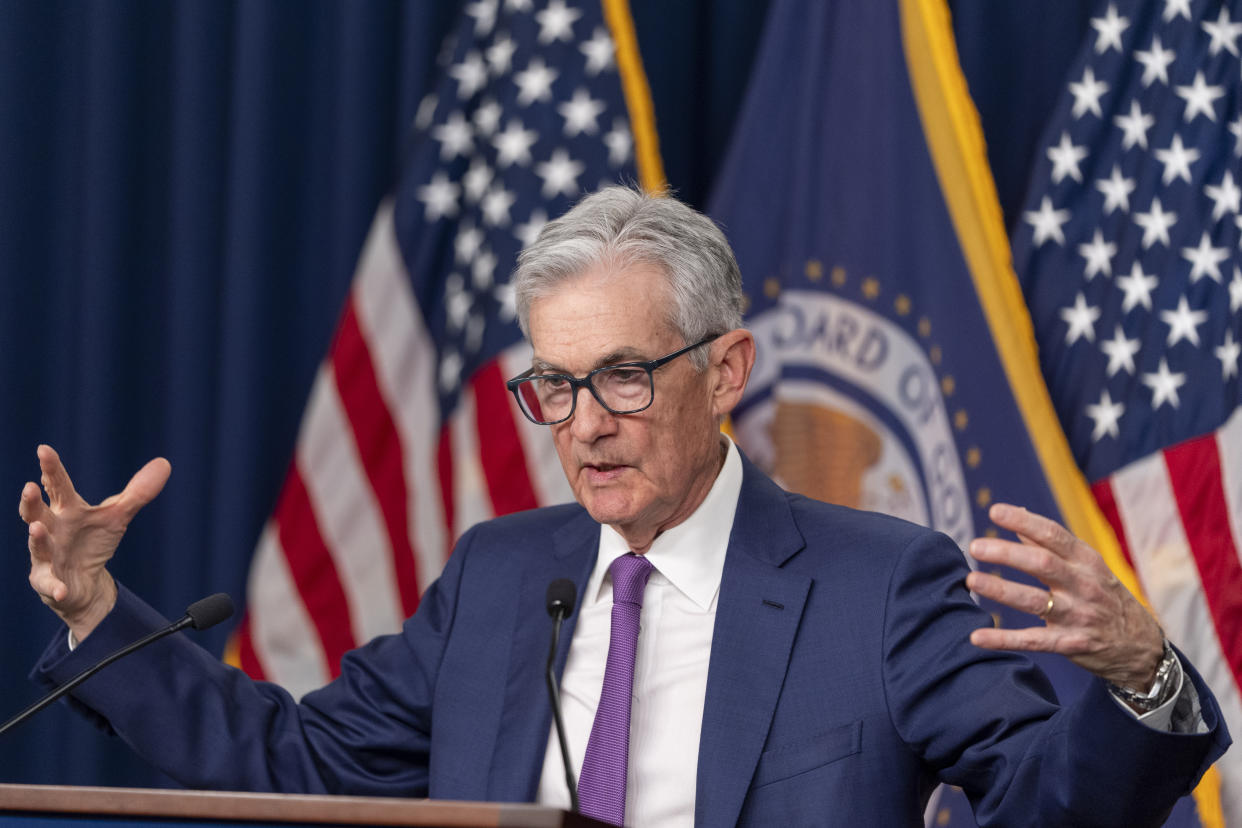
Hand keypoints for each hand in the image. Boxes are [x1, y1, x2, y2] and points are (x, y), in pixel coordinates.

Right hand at [19, 445, 170, 640]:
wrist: (86, 582)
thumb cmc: (94, 542)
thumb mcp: (117, 516)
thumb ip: (138, 492)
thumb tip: (164, 463)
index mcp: (67, 511)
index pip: (57, 486)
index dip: (51, 469)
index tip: (44, 449)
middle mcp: (51, 530)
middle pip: (36, 512)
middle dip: (31, 501)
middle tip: (29, 487)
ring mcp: (46, 556)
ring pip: (38, 546)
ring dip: (37, 538)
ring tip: (36, 528)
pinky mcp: (49, 582)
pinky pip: (50, 585)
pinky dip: (55, 587)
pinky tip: (61, 589)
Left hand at [966, 502, 1163, 691]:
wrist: (1141, 647)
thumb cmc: (1104, 596)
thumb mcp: (1087, 566)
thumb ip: (1050, 542)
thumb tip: (1017, 511)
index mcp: (1086, 561)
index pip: (1053, 535)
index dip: (1024, 522)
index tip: (994, 511)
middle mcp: (1083, 585)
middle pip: (1042, 563)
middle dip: (1007, 554)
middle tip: (975, 547)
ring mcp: (1077, 615)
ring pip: (1034, 601)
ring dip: (1000, 590)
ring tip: (971, 580)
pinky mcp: (1070, 644)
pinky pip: (1032, 641)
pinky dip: (1003, 639)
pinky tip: (977, 636)